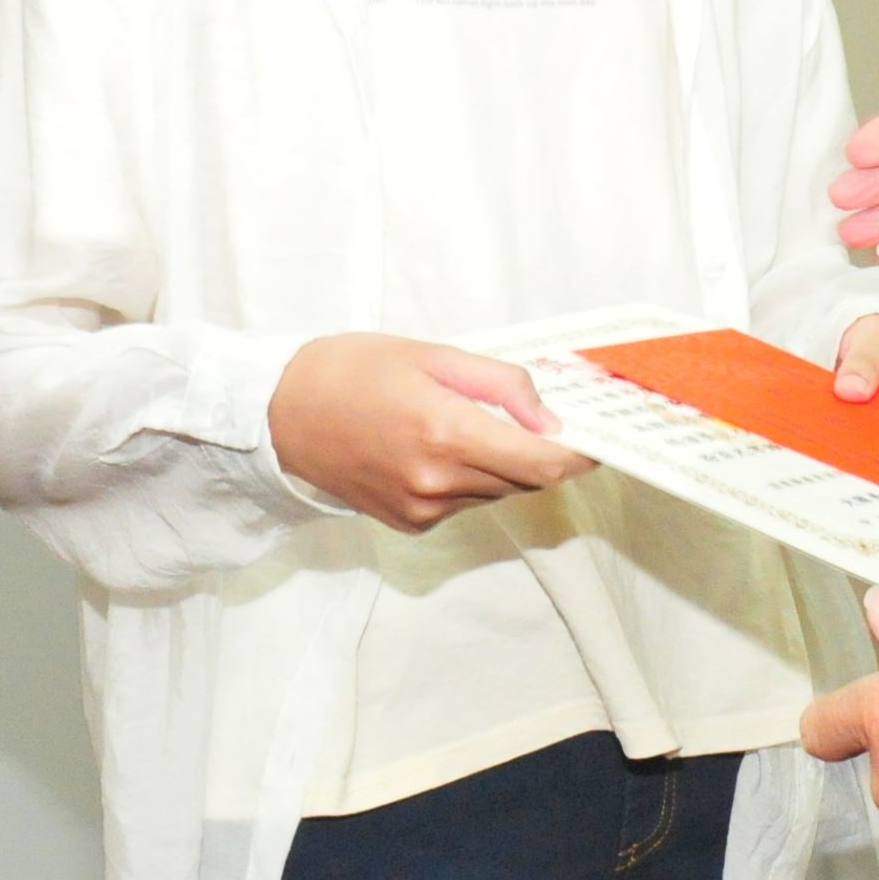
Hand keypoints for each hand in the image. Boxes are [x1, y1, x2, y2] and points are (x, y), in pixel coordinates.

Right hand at [268, 333, 594, 530]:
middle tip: (541, 417)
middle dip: (542, 452)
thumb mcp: (434, 355)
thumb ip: (502, 386)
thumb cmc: (353, 370)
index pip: (543, 464)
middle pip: (525, 480)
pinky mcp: (408, 524)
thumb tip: (552, 420)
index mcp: (447, 434)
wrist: (277, 413)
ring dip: (503, 464)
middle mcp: (437, 482)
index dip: (581, 455)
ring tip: (473, 422)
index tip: (601, 439)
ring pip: (496, 493)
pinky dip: (471, 478)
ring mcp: (421, 510)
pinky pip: (465, 503)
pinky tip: (441, 446)